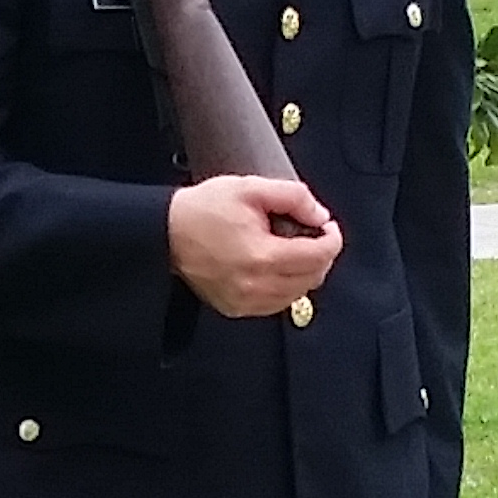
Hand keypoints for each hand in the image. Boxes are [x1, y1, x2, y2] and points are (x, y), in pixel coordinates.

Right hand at [168, 175, 341, 316]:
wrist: (166, 232)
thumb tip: (319, 215)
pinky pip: (277, 303)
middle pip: (312, 277)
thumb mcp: (251, 188)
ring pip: (297, 294)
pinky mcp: (236, 308)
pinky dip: (285, 286)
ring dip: (304, 272)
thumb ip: (293, 197)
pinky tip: (276, 266)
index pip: (318, 256)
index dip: (331, 238)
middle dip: (320, 255)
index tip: (327, 226)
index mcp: (262, 256)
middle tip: (312, 234)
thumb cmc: (204, 209)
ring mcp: (245, 301)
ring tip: (292, 248)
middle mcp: (256, 286)